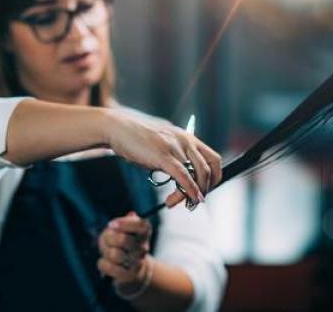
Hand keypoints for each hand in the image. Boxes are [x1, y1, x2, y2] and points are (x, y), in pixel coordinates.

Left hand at [97, 212, 150, 288]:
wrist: (131, 269)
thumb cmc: (123, 243)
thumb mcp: (123, 229)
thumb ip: (126, 221)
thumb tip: (131, 215)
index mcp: (144, 233)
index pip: (140, 224)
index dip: (124, 223)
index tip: (111, 224)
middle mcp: (143, 247)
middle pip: (123, 239)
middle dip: (109, 238)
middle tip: (107, 237)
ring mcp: (136, 263)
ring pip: (114, 254)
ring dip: (106, 251)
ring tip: (108, 251)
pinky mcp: (127, 276)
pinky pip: (108, 267)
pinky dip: (102, 263)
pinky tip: (105, 262)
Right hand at [104, 109, 221, 206]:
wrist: (118, 128)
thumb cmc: (138, 139)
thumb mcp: (164, 145)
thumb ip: (175, 157)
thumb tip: (182, 178)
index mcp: (188, 138)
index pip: (214, 159)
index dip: (214, 177)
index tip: (206, 189)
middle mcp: (186, 141)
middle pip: (209, 169)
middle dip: (206, 188)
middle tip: (195, 200)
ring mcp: (175, 148)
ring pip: (196, 175)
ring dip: (193, 194)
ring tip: (183, 203)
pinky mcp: (163, 156)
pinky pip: (183, 177)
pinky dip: (189, 190)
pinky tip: (188, 199)